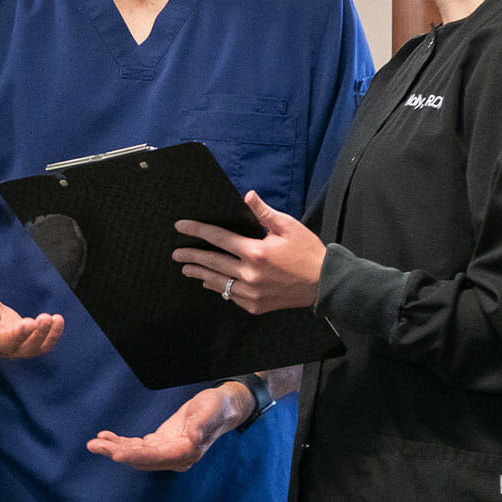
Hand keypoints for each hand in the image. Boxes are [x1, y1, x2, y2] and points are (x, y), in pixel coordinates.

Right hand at [0, 275, 63, 356]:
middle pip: (4, 346)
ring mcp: (8, 346)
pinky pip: (39, 347)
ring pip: (25, 349)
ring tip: (49, 318)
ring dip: (39, 336)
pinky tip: (58, 320)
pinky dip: (51, 337)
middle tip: (30, 322)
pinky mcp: (23, 343)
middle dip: (18, 336)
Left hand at [86, 383, 252, 470]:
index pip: (155, 457)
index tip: (115, 453)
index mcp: (187, 452)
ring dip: (114, 448)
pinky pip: (138, 447)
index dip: (134, 455)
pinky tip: (106, 438)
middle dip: (116, 452)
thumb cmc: (218, 408)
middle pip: (141, 458)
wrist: (222, 408)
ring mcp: (166, 452)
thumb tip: (193, 437)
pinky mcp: (161, 444)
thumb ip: (202, 424)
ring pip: (136, 454)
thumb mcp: (211, 411)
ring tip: (93, 443)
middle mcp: (175, 457)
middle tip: (94, 446)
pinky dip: (121, 442)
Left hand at [174, 191, 325, 313]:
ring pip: (217, 282)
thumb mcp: (288, 226)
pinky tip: (210, 282)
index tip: (181, 226)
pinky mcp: (255, 306)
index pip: (218, 238)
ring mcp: (251, 293)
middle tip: (176, 253)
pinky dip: (219, 287)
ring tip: (186, 268)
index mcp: (256, 252)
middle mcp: (249, 274)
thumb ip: (264, 212)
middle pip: (212, 262)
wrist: (325, 284)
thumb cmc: (307, 252)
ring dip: (200, 274)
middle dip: (191, 256)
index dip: (198, 230)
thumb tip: (247, 195)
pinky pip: (230, 295)